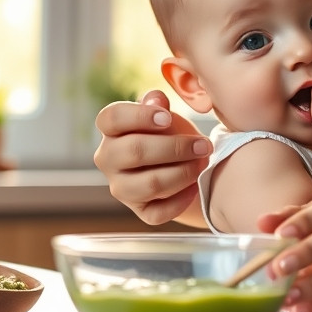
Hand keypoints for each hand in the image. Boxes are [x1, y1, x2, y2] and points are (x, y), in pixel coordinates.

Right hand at [93, 90, 210, 224]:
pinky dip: (181, 199)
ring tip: (203, 163)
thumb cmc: (168, 133)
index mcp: (110, 130)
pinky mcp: (139, 210)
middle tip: (203, 145)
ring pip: (150, 184)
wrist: (182, 164)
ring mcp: (121, 187)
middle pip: (135, 151)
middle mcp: (108, 159)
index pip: (111, 118)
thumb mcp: (164, 114)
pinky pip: (159, 212)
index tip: (167, 118)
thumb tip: (156, 99)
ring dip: (183, 173)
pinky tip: (196, 186)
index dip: (139, 116)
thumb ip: (158, 104)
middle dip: (174, 147)